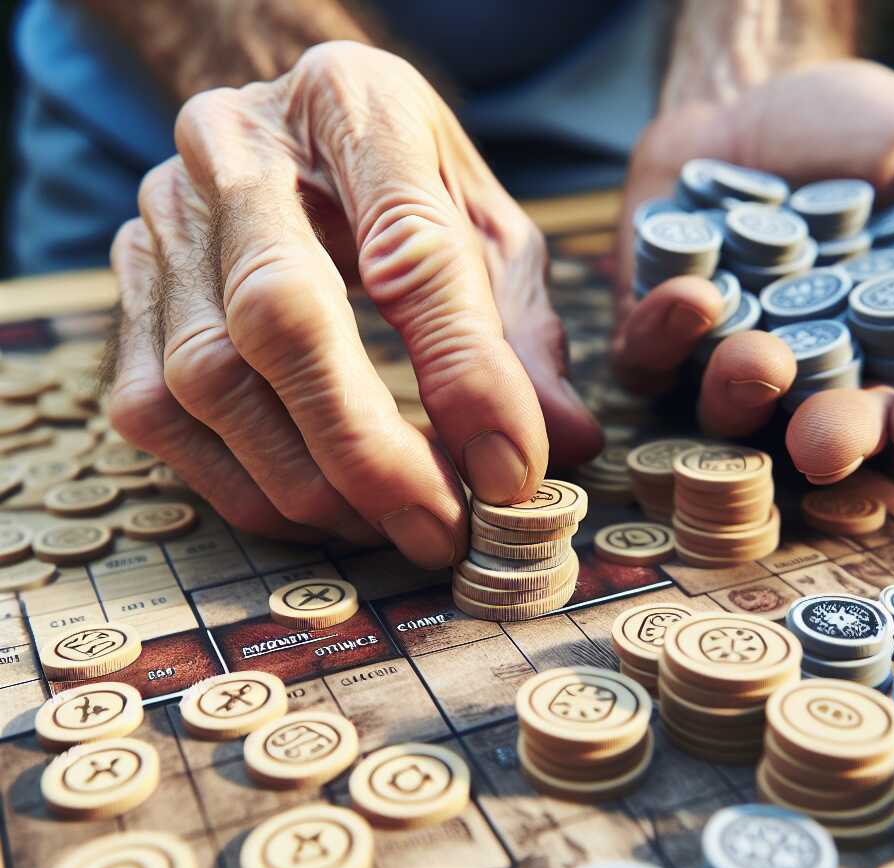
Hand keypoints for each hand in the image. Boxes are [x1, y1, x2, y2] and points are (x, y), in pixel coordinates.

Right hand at [105, 42, 600, 566]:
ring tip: (388, 527)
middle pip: (281, 318)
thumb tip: (565, 441)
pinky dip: (241, 485)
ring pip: (209, 379)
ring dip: (307, 483)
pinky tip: (316, 509)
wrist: (286, 133)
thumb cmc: (400, 185)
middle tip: (438, 531)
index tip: (509, 471)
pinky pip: (157, 415)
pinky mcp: (126, 292)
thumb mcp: (484, 231)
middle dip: (367, 452)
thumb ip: (522, 333)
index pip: (408, 248)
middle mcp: (235, 151)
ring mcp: (163, 222)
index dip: (462, 372)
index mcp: (354, 106)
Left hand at [614, 60, 893, 483]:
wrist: (742, 97)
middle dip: (834, 435)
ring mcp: (730, 358)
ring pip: (730, 409)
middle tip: (828, 443)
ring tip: (758, 358)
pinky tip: (694, 296)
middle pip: (829, 424)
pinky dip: (666, 336)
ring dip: (743, 393)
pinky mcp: (657, 337)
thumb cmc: (851, 129)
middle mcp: (815, 365)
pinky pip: (649, 361)